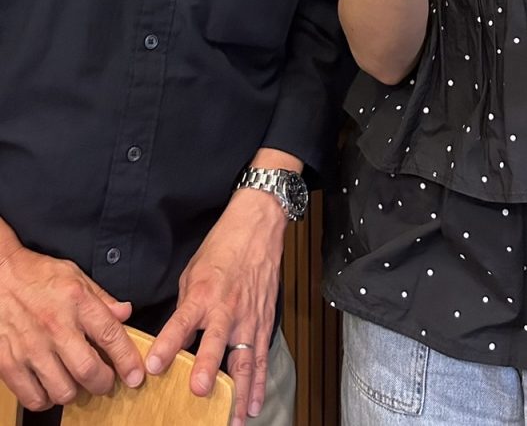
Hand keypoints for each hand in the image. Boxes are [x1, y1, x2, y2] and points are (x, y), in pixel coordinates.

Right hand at [0, 245, 141, 409]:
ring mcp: (31, 347)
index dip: (127, 360)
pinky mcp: (9, 363)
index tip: (135, 376)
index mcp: (76, 301)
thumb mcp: (75, 275)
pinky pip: (34, 398)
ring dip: (74, 392)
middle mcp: (55, 326)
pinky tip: (49, 386)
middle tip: (104, 380)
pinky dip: (46, 399)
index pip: (111, 335)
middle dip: (103, 383)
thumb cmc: (36, 275)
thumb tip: (126, 313)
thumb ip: (102, 298)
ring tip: (74, 381)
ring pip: (63, 391)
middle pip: (88, 371)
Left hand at [146, 190, 286, 425]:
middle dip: (207, 367)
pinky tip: (252, 405)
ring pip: (244, 358)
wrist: (257, 228)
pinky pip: (261, 357)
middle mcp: (226, 308)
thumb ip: (185, 307)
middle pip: (216, 343)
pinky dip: (258, 383)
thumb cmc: (222, 248)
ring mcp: (248, 318)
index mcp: (202, 293)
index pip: (181, 322)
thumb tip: (176, 338)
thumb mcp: (192, 272)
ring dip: (238, 390)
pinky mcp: (264, 322)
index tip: (153, 366)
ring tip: (232, 418)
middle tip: (198, 391)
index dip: (167, 344)